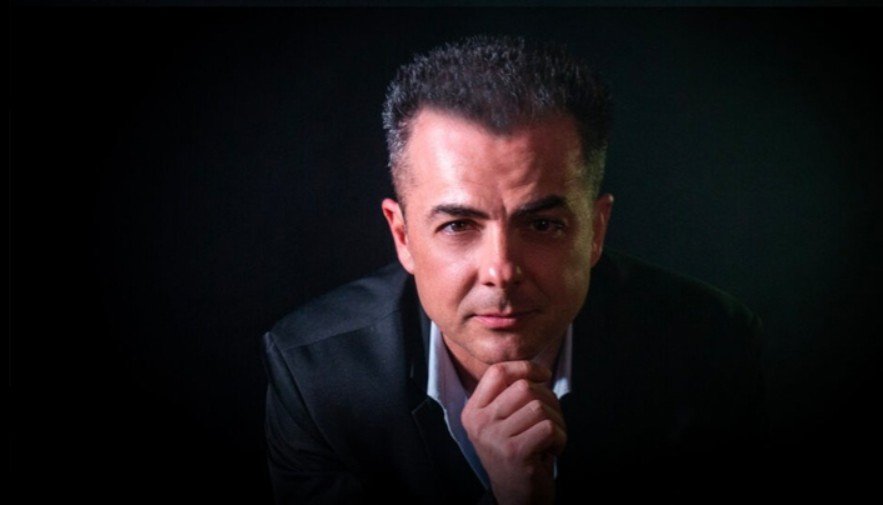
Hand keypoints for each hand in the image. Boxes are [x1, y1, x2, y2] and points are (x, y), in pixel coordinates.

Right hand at [461, 361, 566, 504]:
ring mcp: (494, 438)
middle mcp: (479, 423)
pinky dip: (560, 437)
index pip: (498, 372)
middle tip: (550, 419)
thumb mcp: (503, 422)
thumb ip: (512, 396)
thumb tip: (538, 370)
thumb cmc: (517, 453)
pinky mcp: (514, 453)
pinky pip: (548, 428)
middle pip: (523, 387)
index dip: (525, 367)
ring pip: (539, 407)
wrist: (517, 497)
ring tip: (550, 438)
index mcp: (473, 411)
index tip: (543, 375)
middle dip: (548, 399)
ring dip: (557, 421)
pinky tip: (553, 450)